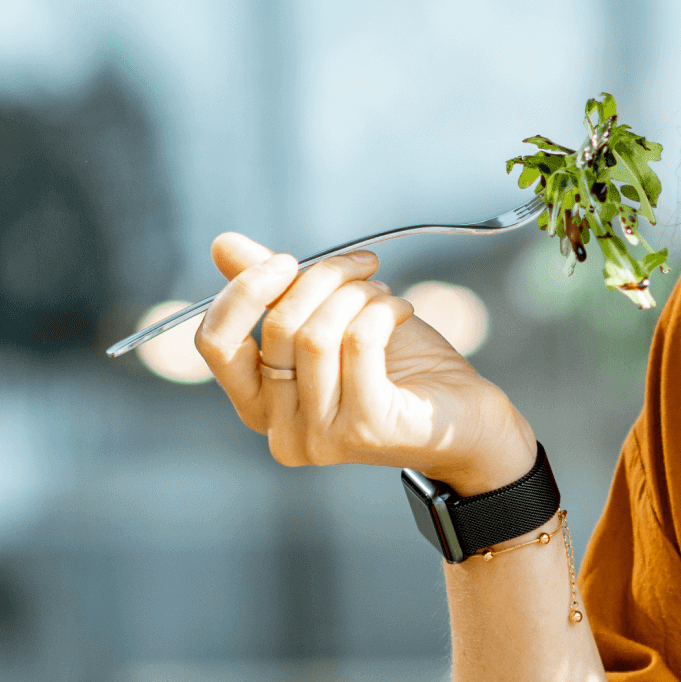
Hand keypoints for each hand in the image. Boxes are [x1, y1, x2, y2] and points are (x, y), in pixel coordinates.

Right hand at [194, 232, 532, 492]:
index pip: (215, 344)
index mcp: (261, 406)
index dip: (242, 292)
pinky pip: (358, 342)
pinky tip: (401, 310)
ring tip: (383, 292)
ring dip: (355, 293)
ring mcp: (323, 436)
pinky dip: (381, 310)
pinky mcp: (367, 427)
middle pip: (276, 328)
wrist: (465, 419)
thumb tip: (222, 245)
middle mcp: (282, 431)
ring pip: (315, 334)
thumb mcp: (330, 321)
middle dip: (320, 278)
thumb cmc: (398, 370)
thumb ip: (275, 292)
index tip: (286, 260)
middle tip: (360, 265)